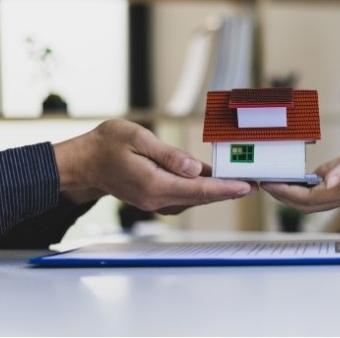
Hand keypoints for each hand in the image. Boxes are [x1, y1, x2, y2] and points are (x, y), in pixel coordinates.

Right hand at [53, 119, 256, 213]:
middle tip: (256, 184)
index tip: (247, 186)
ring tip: (242, 181)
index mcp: (154, 184)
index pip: (198, 189)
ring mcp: (156, 201)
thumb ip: (168, 155)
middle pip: (201, 197)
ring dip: (218, 191)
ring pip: (195, 198)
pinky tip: (215, 180)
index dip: (226, 188)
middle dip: (230, 190)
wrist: (83, 163)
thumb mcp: (137, 138)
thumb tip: (195, 169)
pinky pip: (185, 196)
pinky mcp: (155, 198)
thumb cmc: (106, 145)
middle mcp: (157, 199)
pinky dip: (202, 190)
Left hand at [261, 132, 339, 212]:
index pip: (307, 198)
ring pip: (312, 199)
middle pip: (305, 203)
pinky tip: (298, 175)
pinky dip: (305, 185)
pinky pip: (321, 189)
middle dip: (282, 195)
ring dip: (291, 192)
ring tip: (275, 180)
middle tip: (264, 182)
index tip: (267, 183)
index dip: (285, 193)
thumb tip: (326, 181)